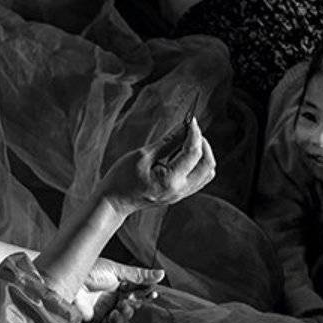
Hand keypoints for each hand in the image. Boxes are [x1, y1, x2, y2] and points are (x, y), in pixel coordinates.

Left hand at [74, 258, 163, 320]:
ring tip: (124, 306)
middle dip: (138, 301)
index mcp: (118, 281)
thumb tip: (162, 273)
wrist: (68, 283)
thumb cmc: (90, 272)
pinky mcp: (97, 319)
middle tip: (139, 299)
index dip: (146, 291)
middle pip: (133, 301)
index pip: (137, 288)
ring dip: (128, 311)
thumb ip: (139, 275)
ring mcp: (105, 307)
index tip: (153, 293)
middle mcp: (113, 294)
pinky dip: (116, 321)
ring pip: (125, 313)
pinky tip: (115, 315)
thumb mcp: (116, 271)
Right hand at [99, 116, 216, 215]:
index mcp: (170, 180)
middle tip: (190, 130)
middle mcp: (180, 190)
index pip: (193, 153)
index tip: (190, 120)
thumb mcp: (142, 155)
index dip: (194, 133)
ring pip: (207, 172)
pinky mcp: (179, 194)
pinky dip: (197, 163)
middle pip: (208, 164)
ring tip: (185, 141)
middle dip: (203, 143)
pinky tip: (182, 154)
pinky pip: (199, 178)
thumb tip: (184, 127)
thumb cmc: (122, 178)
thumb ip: (167, 142)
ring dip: (202, 154)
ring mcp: (181, 194)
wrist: (114, 202)